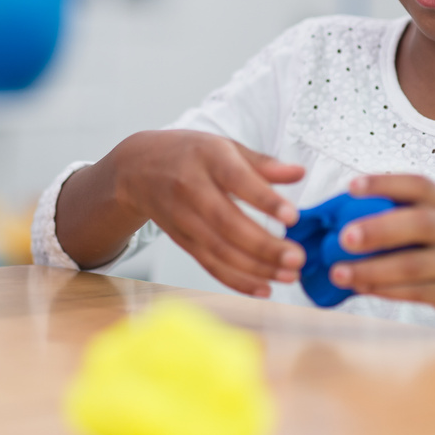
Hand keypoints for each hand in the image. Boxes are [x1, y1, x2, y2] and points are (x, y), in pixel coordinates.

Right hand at [109, 130, 306, 296]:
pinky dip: (236, 280)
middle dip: (263, 246)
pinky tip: (263, 288)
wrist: (136, 169)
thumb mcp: (224, 146)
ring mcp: (183, 218)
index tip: (293, 217)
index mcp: (208, 157)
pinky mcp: (181, 240)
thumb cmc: (189, 154)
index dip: (264, 200)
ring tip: (289, 275)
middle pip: (227, 223)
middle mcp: (191, 188)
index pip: (237, 180)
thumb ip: (262, 163)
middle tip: (297, 258)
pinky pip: (209, 264)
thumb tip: (299, 173)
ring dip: (255, 268)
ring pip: (219, 249)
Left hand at [329, 174, 434, 339]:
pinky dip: (385, 290)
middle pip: (419, 223)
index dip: (384, 183)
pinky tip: (361, 288)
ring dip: (373, 269)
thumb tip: (335, 222)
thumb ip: (398, 217)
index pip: (418, 184)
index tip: (351, 187)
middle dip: (378, 229)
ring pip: (415, 265)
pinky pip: (417, 291)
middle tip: (343, 238)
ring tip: (339, 273)